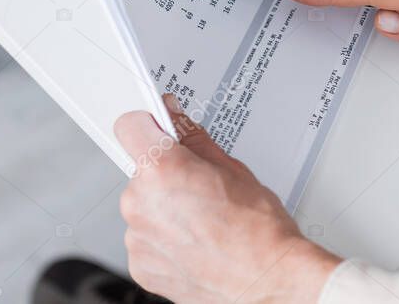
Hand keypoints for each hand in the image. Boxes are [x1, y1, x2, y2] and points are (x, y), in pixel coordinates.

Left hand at [115, 95, 340, 303]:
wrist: (267, 278)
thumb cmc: (257, 229)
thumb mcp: (232, 167)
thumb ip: (193, 139)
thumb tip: (175, 120)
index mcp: (162, 170)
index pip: (130, 126)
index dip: (148, 125)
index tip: (159, 130)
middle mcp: (140, 202)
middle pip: (142, 172)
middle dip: (166, 175)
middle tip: (200, 187)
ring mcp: (137, 238)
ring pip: (144, 207)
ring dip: (165, 209)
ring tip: (203, 220)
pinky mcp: (140, 265)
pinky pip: (146, 238)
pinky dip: (165, 238)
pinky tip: (196, 241)